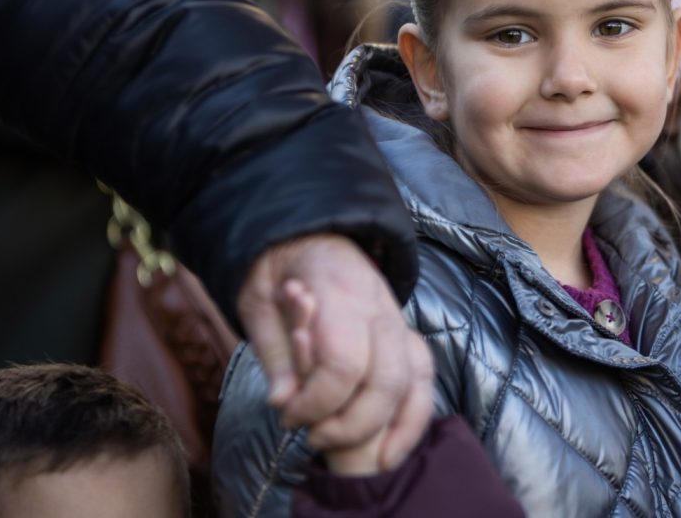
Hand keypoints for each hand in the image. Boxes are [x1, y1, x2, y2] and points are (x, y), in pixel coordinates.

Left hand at [237, 234, 434, 467]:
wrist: (310, 231)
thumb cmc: (278, 268)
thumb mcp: (257, 302)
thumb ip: (274, 353)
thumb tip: (283, 402)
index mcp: (339, 293)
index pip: (344, 363)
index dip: (317, 402)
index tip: (289, 416)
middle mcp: (379, 308)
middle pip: (388, 379)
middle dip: (352, 423)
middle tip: (313, 434)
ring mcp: (399, 320)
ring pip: (415, 379)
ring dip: (388, 426)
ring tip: (350, 448)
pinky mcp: (406, 331)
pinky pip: (424, 376)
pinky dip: (413, 415)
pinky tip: (391, 447)